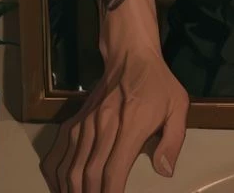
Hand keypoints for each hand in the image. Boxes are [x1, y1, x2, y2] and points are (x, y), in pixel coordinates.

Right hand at [40, 50, 188, 192]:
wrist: (130, 54)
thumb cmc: (157, 84)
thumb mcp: (178, 105)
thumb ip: (173, 140)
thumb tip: (164, 172)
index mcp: (130, 124)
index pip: (113, 169)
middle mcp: (102, 125)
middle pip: (88, 174)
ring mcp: (85, 122)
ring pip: (70, 166)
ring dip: (71, 190)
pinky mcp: (75, 120)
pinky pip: (58, 151)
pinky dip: (55, 174)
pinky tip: (61, 187)